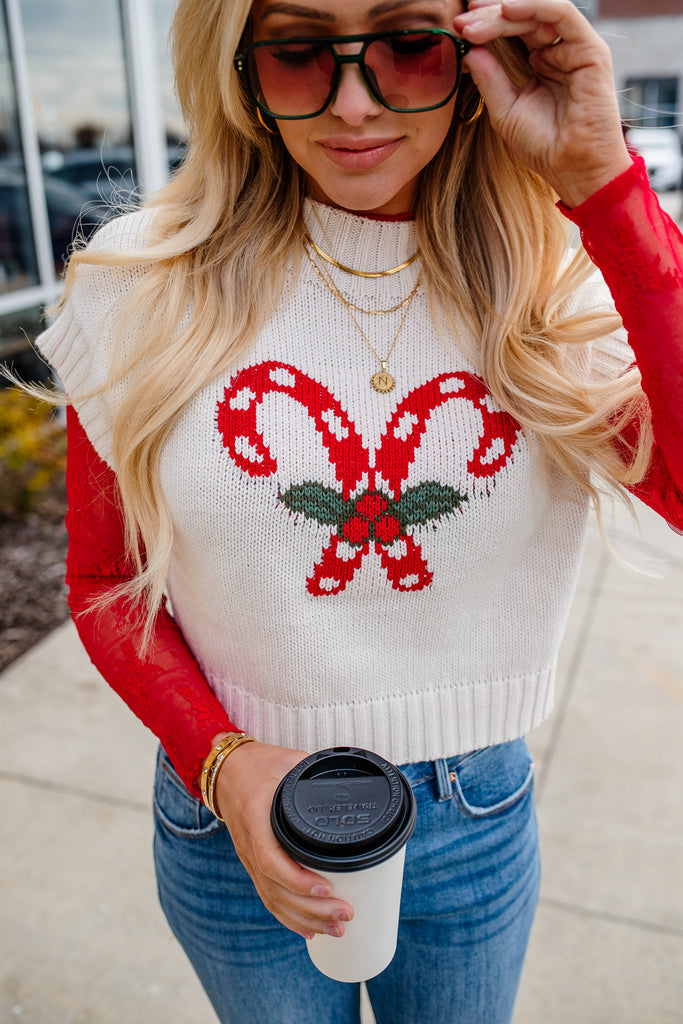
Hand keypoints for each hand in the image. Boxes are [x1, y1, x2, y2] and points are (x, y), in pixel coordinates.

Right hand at [212, 740, 353, 940]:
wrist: (227, 771)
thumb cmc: (260, 765)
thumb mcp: (289, 761)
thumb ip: (315, 773)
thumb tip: (351, 779)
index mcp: (257, 820)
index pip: (272, 860)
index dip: (299, 880)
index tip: (327, 887)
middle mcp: (250, 845)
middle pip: (277, 890)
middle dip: (313, 909)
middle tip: (346, 914)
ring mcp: (249, 859)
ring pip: (274, 900)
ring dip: (305, 919)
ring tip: (336, 930)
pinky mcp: (253, 865)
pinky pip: (269, 897)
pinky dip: (288, 918)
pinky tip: (308, 930)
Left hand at [453, 0, 631, 206]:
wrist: (573, 169)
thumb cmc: (543, 147)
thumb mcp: (505, 110)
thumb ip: (489, 79)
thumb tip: (469, 49)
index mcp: (540, 62)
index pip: (512, 32)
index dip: (485, 26)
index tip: (457, 28)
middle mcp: (558, 51)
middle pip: (522, 18)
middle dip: (489, 15)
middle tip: (462, 20)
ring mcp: (575, 48)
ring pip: (538, 13)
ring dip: (504, 11)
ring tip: (475, 19)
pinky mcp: (590, 50)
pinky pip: (562, 14)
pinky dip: (533, 7)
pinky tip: (506, 10)